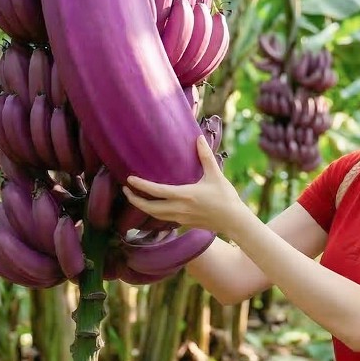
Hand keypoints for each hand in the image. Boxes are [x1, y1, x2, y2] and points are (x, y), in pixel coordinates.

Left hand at [124, 136, 247, 234]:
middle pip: (149, 208)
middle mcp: (180, 208)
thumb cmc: (226, 197)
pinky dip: (154, 212)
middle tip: (126, 190)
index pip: (157, 191)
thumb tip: (199, 137)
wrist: (233, 220)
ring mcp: (181, 218)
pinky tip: (154, 205)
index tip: (129, 180)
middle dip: (134, 200)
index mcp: (185, 195)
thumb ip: (205, 156)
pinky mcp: (184, 223)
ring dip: (143, 207)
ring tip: (135, 198)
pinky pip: (164, 218)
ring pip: (155, 215)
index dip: (141, 186)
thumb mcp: (215, 175)